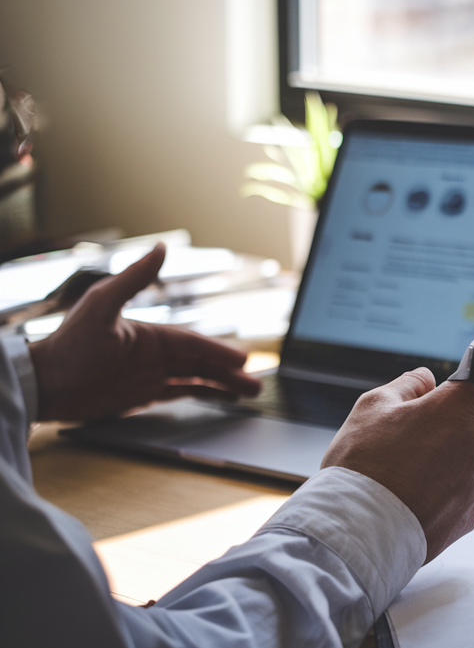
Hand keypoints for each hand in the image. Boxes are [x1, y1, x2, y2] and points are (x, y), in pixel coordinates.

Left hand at [28, 244, 260, 420]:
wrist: (43, 384)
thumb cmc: (68, 344)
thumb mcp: (101, 307)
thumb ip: (134, 278)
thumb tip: (162, 247)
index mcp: (150, 334)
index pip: (194, 344)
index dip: (219, 352)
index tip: (242, 360)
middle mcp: (154, 353)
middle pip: (202, 363)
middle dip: (230, 373)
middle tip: (256, 383)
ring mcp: (149, 374)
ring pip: (197, 379)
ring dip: (223, 386)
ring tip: (250, 394)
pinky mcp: (141, 394)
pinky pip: (181, 394)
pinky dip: (203, 395)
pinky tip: (220, 399)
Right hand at [321, 368, 473, 561]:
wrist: (357, 534)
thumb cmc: (362, 468)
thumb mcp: (372, 407)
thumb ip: (407, 386)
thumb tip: (425, 380)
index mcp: (454, 410)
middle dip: (462, 416)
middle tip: (424, 427)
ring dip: (453, 455)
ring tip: (410, 470)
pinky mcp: (471, 515)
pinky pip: (467, 491)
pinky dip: (449, 489)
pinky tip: (416, 495)